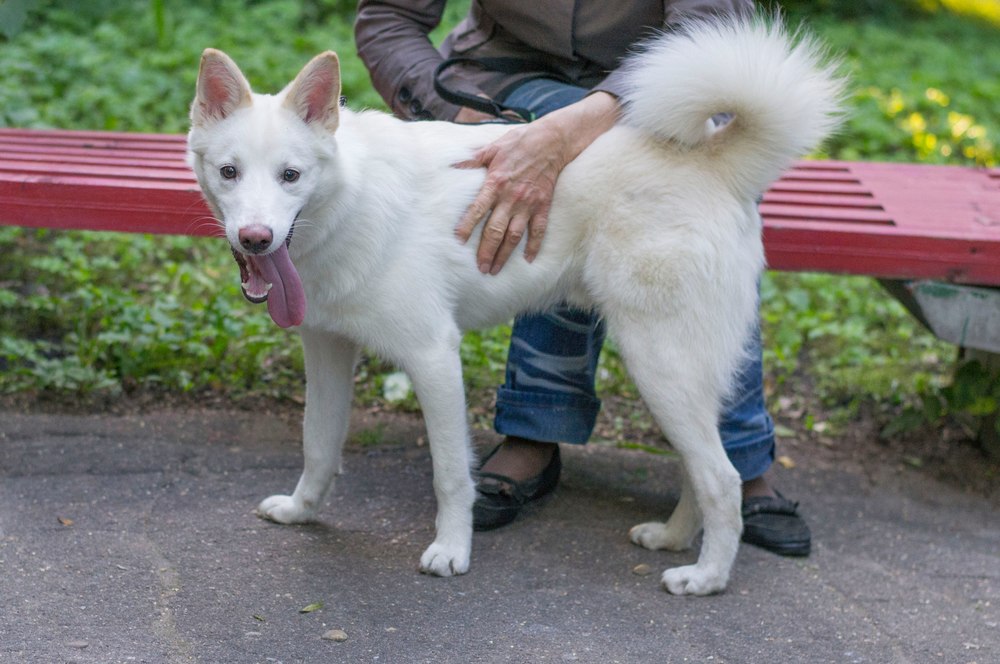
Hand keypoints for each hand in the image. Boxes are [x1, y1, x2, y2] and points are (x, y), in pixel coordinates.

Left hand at [454, 91, 618, 274]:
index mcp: (495, 183)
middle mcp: (511, 197)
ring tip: (495, 269)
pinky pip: (539, 230)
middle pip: (496, 230)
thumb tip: (450, 165)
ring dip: (504, 254)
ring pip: (514, 235)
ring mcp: (528, 204)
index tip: (458, 242)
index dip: (467, 227)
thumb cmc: (518, 143)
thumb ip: (471, 160)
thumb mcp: (491, 148)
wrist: (552, 141)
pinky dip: (535, 245)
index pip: (477, 210)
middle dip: (486, 251)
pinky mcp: (543, 206)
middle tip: (480, 268)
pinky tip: (529, 259)